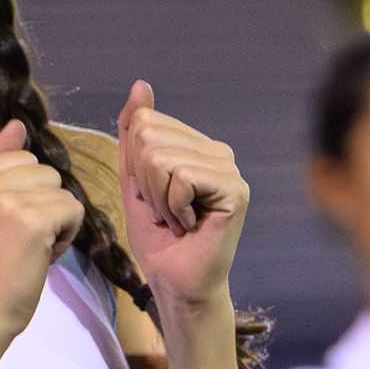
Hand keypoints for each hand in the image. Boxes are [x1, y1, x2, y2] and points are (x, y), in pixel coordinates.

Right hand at [0, 119, 84, 345]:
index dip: (24, 195)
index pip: (21, 160)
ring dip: (56, 220)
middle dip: (42, 204)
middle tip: (18, 241)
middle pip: (44, 171)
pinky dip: (68, 234)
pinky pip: (73, 209)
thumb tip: (18, 124)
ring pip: (61, 189)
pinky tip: (42, 254)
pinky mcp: (31, 219)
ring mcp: (4, 198)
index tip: (3, 227)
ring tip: (29, 248)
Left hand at [116, 80, 248, 312]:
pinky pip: (182, 178)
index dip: (135, 166)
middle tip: (166, 212)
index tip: (154, 197)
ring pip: (162, 157)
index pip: (144, 122)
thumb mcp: (135, 180)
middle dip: (144, 182)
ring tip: (178, 220)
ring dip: (158, 199)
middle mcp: (218, 151)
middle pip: (149, 137)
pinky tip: (191, 225)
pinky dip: (175, 207)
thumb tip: (141, 85)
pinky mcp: (235, 189)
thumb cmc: (159, 239)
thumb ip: (134, 133)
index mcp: (196, 146)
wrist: (176, 284)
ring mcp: (229, 169)